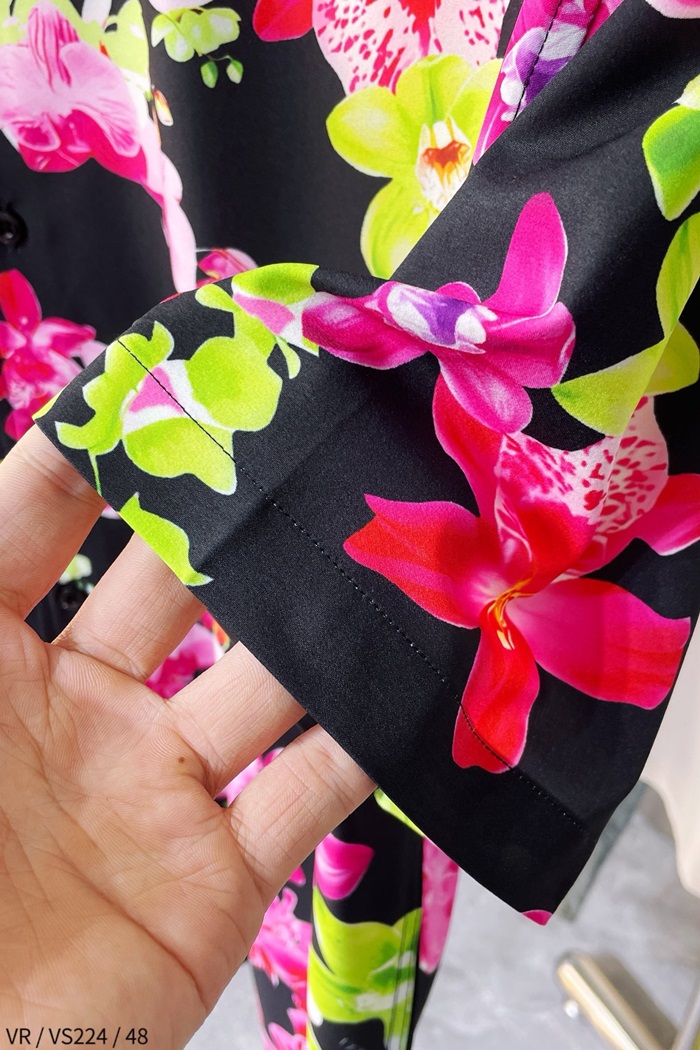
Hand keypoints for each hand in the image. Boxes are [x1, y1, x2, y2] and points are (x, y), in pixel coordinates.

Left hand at [0, 427, 372, 1047]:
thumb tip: (2, 469)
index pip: (39, 520)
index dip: (91, 448)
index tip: (160, 373)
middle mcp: (82, 711)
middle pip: (178, 582)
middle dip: (236, 516)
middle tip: (309, 440)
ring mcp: (156, 793)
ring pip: (266, 680)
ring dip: (324, 623)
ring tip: (390, 550)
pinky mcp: (217, 881)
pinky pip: (313, 798)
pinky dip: (368, 745)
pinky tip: (418, 686)